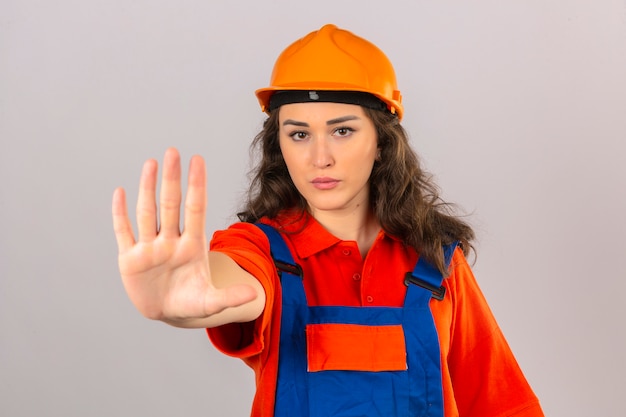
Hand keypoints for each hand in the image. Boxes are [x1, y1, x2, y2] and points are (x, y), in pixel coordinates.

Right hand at [112, 148, 257, 324]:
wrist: (167, 312)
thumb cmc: (191, 302)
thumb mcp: (211, 303)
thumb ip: (230, 298)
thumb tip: (255, 296)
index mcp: (192, 246)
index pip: (196, 209)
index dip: (197, 185)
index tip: (198, 160)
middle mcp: (171, 241)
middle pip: (171, 204)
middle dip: (171, 179)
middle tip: (173, 151)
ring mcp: (150, 248)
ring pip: (147, 213)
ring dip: (148, 188)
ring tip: (151, 163)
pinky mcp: (130, 259)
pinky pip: (124, 232)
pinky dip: (120, 214)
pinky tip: (120, 193)